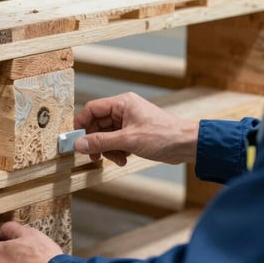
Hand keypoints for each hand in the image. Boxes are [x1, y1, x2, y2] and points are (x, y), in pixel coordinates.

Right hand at [74, 92, 197, 165]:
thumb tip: (79, 144)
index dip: (81, 125)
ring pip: (106, 135)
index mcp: (122, 103)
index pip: (92, 109)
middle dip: (96, 142)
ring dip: (108, 150)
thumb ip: (101, 142)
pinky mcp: (134, 133)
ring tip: (117, 159)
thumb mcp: (128, 140)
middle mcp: (124, 110)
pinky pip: (116, 141)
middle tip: (94, 156)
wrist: (186, 145)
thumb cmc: (163, 136)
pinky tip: (124, 159)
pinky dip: (117, 151)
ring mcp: (129, 122)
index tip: (76, 141)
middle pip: (97, 124)